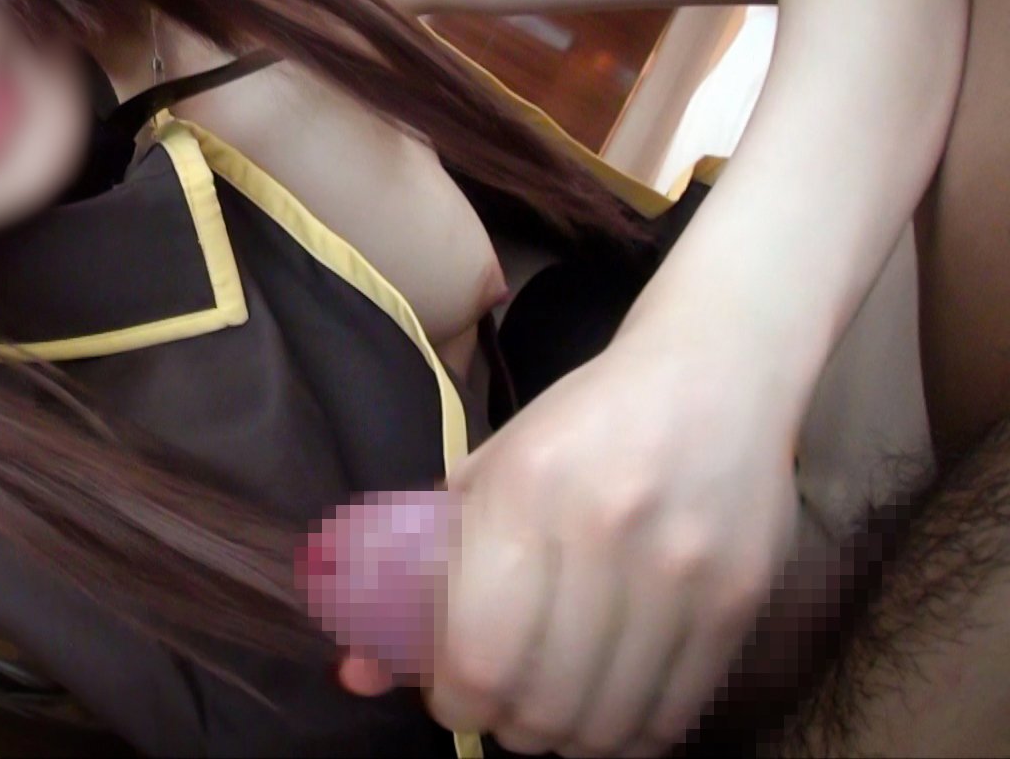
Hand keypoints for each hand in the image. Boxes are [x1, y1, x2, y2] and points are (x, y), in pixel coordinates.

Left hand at [344, 324, 801, 756]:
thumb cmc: (581, 425)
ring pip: (609, 722)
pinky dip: (630, 734)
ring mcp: (681, 571)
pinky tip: (610, 708)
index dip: (453, 700)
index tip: (448, 694)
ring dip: (567, 737)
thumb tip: (357, 673)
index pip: (479, 654)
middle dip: (508, 723)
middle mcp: (605, 534)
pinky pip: (674, 715)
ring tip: (553, 708)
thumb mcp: (485, 474)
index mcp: (523, 492)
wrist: (713, 373)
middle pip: (544, 703)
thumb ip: (418, 572)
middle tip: (502, 703)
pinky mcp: (739, 600)